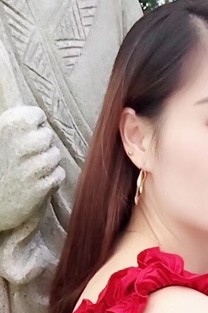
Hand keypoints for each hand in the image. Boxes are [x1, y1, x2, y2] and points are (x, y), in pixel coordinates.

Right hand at [0, 106, 64, 230]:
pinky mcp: (41, 188)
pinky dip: (51, 179)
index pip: (37, 115)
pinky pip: (59, 175)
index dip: (33, 126)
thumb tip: (12, 90)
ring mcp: (32, 168)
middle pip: (48, 136)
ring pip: (55, 156)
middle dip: (40, 146)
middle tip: (25, 157)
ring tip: (28, 171)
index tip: (23, 135)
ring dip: (46, 163)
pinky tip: (35, 183)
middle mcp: (22, 145)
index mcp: (9, 125)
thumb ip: (12, 121)